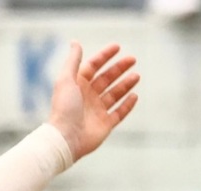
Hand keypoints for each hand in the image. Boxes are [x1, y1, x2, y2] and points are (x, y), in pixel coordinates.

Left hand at [48, 41, 139, 161]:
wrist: (66, 137)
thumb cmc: (64, 107)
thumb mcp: (66, 79)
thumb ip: (73, 60)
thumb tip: (75, 42)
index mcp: (77, 85)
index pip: (93, 66)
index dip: (104, 56)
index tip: (118, 47)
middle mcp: (87, 97)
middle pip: (106, 78)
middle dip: (119, 68)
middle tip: (132, 59)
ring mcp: (97, 111)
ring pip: (114, 94)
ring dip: (125, 84)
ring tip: (136, 76)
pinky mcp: (105, 124)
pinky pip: (119, 112)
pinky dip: (127, 105)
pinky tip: (134, 95)